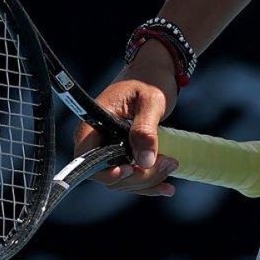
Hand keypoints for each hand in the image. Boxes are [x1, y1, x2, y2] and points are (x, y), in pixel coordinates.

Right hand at [76, 65, 181, 197]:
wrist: (155, 71)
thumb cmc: (149, 79)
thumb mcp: (151, 101)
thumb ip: (146, 130)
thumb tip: (144, 162)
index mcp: (93, 124)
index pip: (87, 159)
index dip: (106, 172)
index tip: (130, 170)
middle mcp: (96, 139)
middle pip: (107, 173)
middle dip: (138, 176)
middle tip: (168, 163)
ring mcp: (109, 148)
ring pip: (121, 179)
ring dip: (146, 180)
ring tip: (172, 167)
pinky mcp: (123, 153)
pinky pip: (131, 175)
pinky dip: (149, 183)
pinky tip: (166, 187)